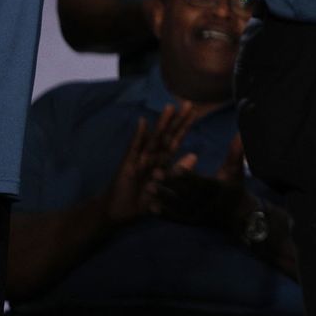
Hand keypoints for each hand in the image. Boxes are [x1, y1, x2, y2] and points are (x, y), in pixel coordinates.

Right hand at [102, 102, 198, 227]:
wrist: (119, 212)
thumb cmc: (142, 200)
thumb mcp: (164, 188)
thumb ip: (179, 171)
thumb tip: (194, 155)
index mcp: (162, 161)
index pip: (175, 141)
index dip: (184, 127)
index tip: (195, 113)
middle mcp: (152, 156)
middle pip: (167, 135)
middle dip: (177, 120)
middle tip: (189, 104)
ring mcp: (139, 158)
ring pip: (153, 138)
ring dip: (162, 123)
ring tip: (170, 108)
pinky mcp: (128, 164)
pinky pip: (134, 148)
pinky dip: (139, 136)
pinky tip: (142, 123)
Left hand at [152, 134, 246, 230]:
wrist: (238, 215)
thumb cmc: (235, 187)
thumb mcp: (236, 170)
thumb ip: (235, 153)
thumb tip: (239, 134)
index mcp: (217, 189)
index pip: (199, 182)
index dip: (186, 175)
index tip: (175, 169)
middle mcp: (207, 203)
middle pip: (185, 193)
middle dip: (169, 184)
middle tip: (153, 175)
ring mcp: (199, 214)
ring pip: (178, 206)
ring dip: (162, 198)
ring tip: (147, 189)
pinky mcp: (192, 222)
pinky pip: (177, 218)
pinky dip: (164, 214)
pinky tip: (151, 208)